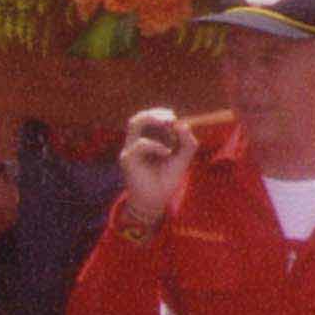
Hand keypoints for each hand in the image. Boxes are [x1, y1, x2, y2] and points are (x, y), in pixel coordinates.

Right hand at [114, 107, 191, 225]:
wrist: (155, 202)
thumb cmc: (166, 180)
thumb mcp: (182, 160)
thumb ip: (187, 143)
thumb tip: (184, 124)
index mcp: (146, 141)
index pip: (148, 119)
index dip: (161, 114)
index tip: (175, 118)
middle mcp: (135, 143)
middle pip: (138, 118)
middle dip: (155, 113)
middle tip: (171, 117)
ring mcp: (130, 150)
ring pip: (134, 124)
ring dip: (152, 119)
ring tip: (168, 124)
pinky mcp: (127, 159)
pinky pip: (140, 144)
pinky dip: (156, 145)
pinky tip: (167, 152)